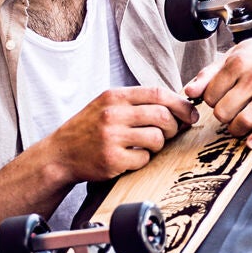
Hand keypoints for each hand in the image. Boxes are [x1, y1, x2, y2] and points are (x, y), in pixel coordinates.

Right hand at [48, 87, 197, 181]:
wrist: (60, 154)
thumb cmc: (89, 129)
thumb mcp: (107, 105)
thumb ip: (137, 103)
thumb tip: (178, 108)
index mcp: (114, 96)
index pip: (157, 93)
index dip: (180, 104)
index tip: (190, 114)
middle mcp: (112, 113)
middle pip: (162, 115)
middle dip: (173, 126)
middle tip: (170, 133)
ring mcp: (112, 136)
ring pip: (157, 138)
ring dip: (158, 144)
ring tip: (146, 146)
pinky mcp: (112, 159)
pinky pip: (144, 158)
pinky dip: (143, 159)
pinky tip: (131, 157)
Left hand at [185, 27, 251, 150]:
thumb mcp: (237, 53)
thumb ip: (210, 72)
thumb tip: (189, 91)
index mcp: (238, 62)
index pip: (210, 96)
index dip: (212, 102)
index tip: (221, 100)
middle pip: (223, 112)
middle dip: (224, 117)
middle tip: (230, 113)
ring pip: (243, 122)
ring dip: (237, 130)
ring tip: (239, 127)